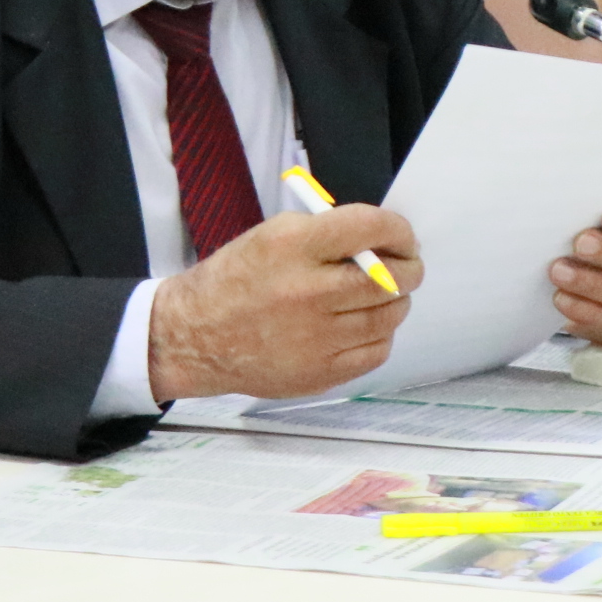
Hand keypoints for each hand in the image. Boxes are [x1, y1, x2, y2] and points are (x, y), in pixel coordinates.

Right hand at [148, 206, 423, 401]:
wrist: (192, 336)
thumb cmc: (237, 279)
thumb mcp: (273, 234)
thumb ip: (330, 233)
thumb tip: (385, 240)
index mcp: (293, 247)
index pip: (370, 228)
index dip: (398, 230)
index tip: (402, 237)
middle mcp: (306, 292)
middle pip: (391, 279)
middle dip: (409, 268)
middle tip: (405, 267)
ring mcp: (314, 338)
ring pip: (389, 316)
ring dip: (395, 302)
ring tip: (379, 296)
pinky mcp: (318, 373)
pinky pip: (376, 350)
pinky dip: (379, 335)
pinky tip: (361, 325)